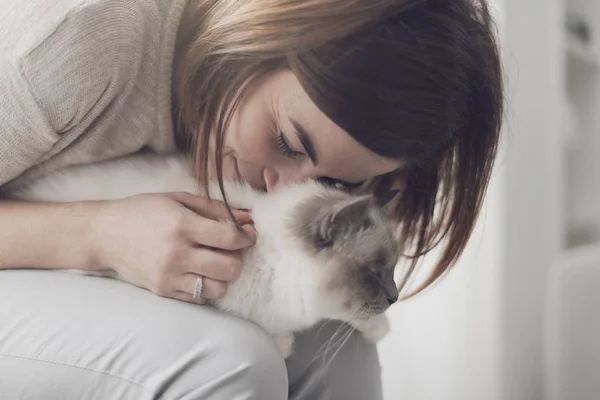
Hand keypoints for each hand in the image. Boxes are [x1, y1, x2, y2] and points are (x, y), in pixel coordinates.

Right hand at [90, 192, 254, 303]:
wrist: (104, 234)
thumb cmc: (144, 211)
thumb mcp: (178, 199)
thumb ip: (216, 208)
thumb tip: (249, 217)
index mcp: (182, 225)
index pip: (230, 238)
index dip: (247, 236)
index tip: (248, 233)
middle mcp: (177, 254)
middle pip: (230, 268)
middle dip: (238, 258)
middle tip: (230, 250)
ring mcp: (169, 276)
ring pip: (218, 289)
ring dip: (223, 277)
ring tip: (214, 263)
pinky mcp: (163, 291)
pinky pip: (199, 298)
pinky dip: (205, 287)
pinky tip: (198, 272)